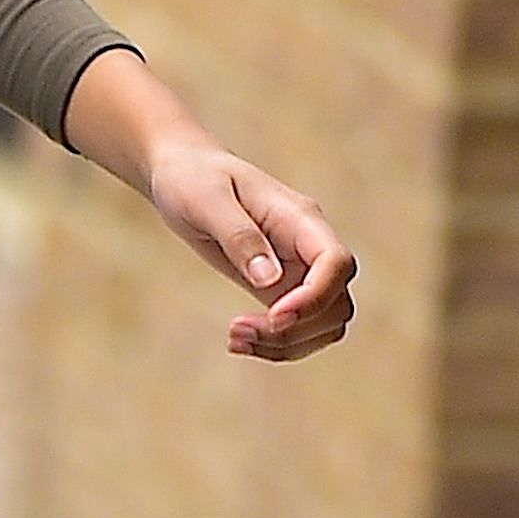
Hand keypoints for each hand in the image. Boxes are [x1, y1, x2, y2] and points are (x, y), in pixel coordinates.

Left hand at [142, 139, 356, 362]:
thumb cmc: (192, 177)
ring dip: (287, 344)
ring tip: (234, 341)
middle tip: (237, 332)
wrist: (182, 173)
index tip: (275, 315)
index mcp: (300, 217)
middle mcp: (309, 246)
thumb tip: (270, 281)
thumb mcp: (206, 199)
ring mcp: (299, 269)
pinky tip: (238, 341)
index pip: (336, 263)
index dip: (315, 297)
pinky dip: (276, 343)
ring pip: (324, 324)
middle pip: (336, 304)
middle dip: (295, 330)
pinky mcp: (281, 287)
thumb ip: (239, 236)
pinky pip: (298, 327)